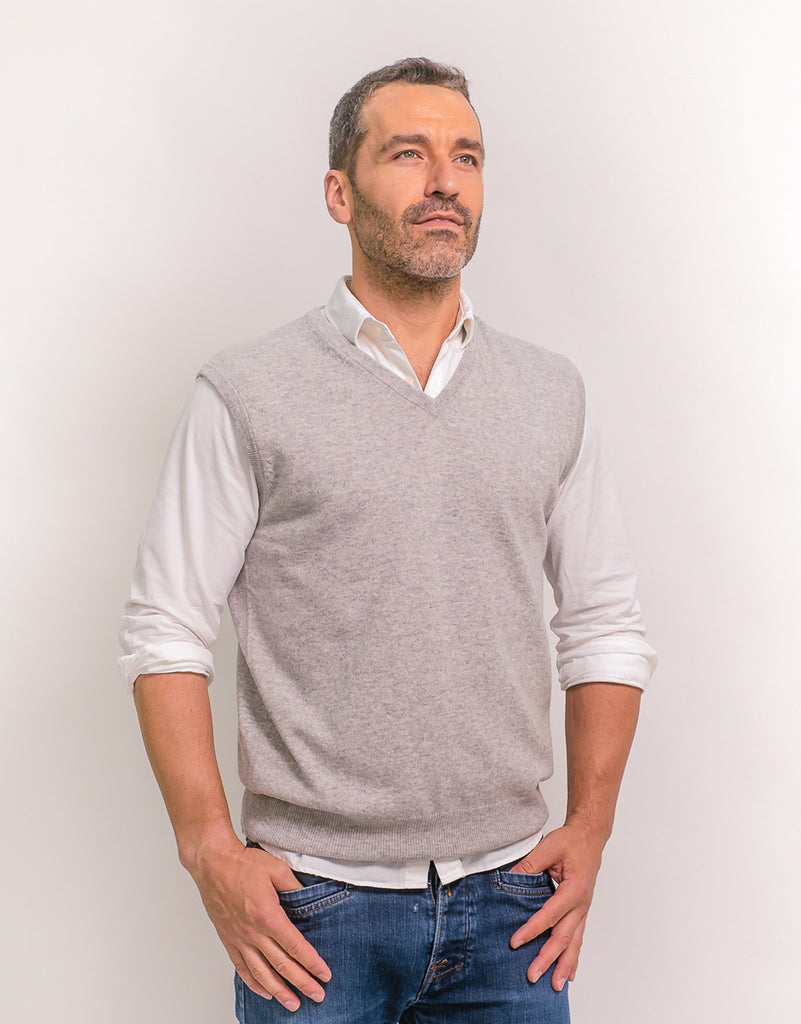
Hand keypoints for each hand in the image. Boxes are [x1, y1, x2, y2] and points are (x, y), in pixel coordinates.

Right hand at [190, 838, 331, 1011]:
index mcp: (268, 916)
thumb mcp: (277, 869)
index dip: (312, 963)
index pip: (296, 947)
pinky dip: (254, 983)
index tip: (324, 974)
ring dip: (280, 991)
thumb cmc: (243, 864)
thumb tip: (309, 899)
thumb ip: (295, 888)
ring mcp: (239, 939)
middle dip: (303, 983)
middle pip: (282, 965)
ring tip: (293, 1004)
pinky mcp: (229, 940)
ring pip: (262, 973)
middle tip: (318, 995)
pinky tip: (265, 991)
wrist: (213, 864)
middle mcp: (253, 933)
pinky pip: (242, 968)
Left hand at [508, 823, 603, 990]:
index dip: (532, 929)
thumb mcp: (548, 847)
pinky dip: (573, 957)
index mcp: (574, 889)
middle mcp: (582, 904)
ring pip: (573, 943)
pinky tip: (569, 974)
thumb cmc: (571, 841)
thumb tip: (506, 879)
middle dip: (547, 958)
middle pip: (563, 936)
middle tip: (532, 975)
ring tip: (554, 986)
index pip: (550, 914)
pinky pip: (577, 938)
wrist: (590, 837)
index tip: (515, 942)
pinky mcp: (580, 912)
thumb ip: (528, 864)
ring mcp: (583, 910)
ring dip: (563, 964)